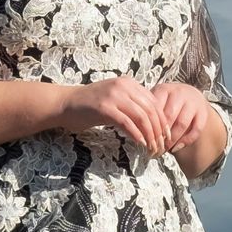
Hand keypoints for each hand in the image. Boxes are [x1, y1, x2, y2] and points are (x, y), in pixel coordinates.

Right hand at [60, 77, 174, 154]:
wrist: (65, 104)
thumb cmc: (89, 105)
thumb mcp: (114, 100)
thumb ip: (131, 106)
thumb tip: (151, 123)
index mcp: (128, 83)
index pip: (154, 102)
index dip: (163, 120)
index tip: (166, 135)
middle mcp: (123, 86)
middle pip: (151, 109)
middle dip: (159, 130)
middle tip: (161, 145)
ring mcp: (114, 96)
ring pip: (142, 116)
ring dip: (150, 135)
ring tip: (152, 147)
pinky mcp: (105, 108)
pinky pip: (127, 122)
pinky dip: (136, 134)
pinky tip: (140, 143)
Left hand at [146, 81, 212, 156]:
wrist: (191, 96)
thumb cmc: (168, 101)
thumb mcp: (156, 100)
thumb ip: (147, 111)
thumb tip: (135, 131)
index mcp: (164, 89)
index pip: (155, 108)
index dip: (149, 125)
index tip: (144, 138)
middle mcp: (180, 93)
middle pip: (169, 116)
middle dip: (160, 135)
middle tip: (152, 148)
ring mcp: (193, 103)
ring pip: (182, 124)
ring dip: (171, 140)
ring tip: (162, 150)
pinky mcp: (203, 113)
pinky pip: (196, 130)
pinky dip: (185, 141)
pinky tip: (175, 148)